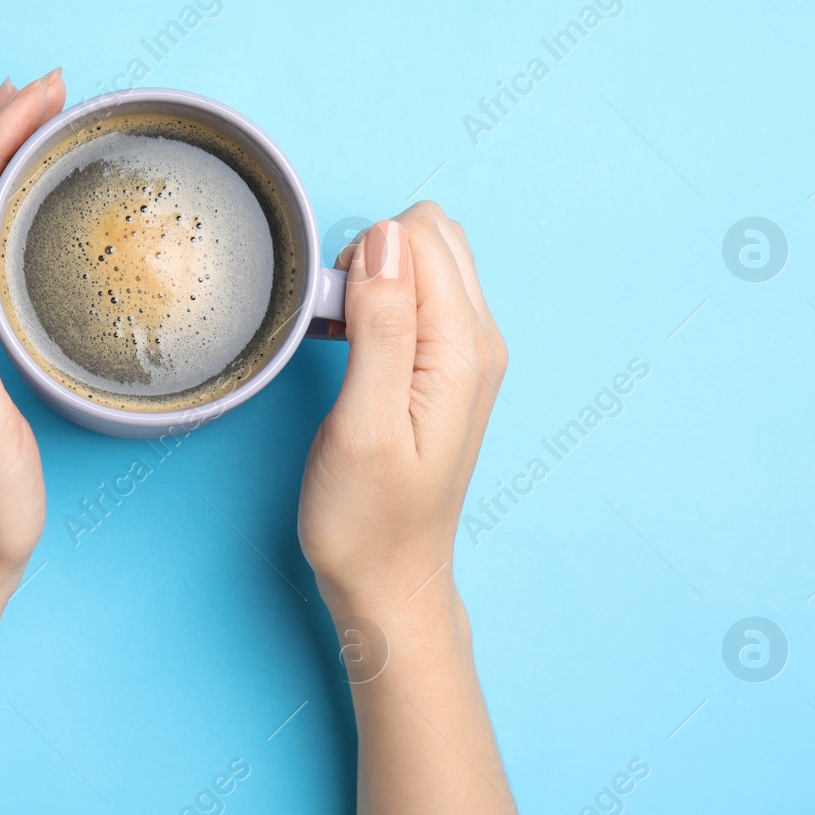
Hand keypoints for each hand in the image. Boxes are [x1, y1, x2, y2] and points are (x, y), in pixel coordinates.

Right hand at [297, 203, 505, 618]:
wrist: (390, 580)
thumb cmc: (367, 518)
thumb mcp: (363, 423)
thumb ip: (381, 325)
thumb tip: (384, 239)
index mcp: (463, 349)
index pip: (421, 235)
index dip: (363, 257)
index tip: (335, 318)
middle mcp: (478, 341)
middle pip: (431, 233)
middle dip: (373, 257)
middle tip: (340, 326)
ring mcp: (468, 354)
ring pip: (427, 259)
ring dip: (377, 278)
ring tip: (345, 339)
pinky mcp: (447, 368)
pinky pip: (421, 297)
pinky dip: (381, 302)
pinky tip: (355, 345)